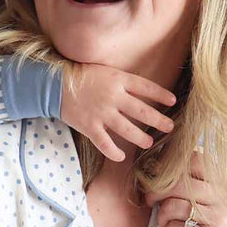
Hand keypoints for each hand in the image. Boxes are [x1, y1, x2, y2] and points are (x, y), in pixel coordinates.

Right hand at [60, 62, 176, 160]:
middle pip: (142, 111)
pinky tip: (121, 156)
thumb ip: (120, 80)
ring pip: (127, 129)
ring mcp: (102, 113)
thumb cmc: (78, 74)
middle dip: (158, 120)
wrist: (53, 84)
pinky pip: (105, 143)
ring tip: (149, 142)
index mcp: (117, 80)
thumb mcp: (104, 70)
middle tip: (170, 127)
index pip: (146, 87)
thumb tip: (138, 90)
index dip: (160, 94)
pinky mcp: (90, 126)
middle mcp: (113, 97)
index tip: (172, 101)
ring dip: (140, 137)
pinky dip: (113, 152)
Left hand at [144, 149, 226, 226]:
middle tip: (150, 201)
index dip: (168, 165)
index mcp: (225, 184)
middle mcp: (226, 198)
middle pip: (178, 181)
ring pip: (173, 206)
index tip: (156, 177)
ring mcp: (221, 219)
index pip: (194, 158)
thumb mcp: (203, 205)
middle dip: (156, 192)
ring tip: (168, 225)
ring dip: (162, 217)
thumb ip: (188, 184)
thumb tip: (153, 164)